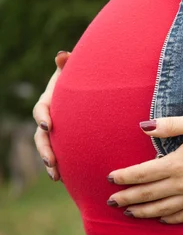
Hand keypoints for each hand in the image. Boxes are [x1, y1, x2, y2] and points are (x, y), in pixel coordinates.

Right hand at [33, 51, 70, 180]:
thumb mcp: (76, 72)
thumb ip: (69, 65)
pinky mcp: (64, 140)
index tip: (48, 125)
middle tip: (50, 160)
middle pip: (40, 135)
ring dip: (49, 162)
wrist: (90, 93)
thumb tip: (62, 55)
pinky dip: (61, 166)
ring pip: (47, 148)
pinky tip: (65, 180)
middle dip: (44, 148)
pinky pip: (59, 155)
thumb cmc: (82, 80)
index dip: (42, 117)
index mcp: (49, 100)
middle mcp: (49, 117)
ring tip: (56, 175)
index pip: (41, 109)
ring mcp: (55, 131)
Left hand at [107, 114, 182, 223]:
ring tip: (130, 213)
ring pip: (163, 209)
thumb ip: (169, 125)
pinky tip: (162, 218)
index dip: (124, 177)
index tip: (111, 178)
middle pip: (148, 195)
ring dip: (143, 212)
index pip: (142, 174)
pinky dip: (170, 219)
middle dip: (127, 198)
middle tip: (111, 201)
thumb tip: (143, 126)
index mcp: (177, 163)